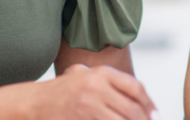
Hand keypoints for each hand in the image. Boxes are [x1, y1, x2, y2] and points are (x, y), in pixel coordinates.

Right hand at [36, 64, 157, 119]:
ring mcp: (89, 105)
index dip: (149, 103)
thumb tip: (137, 97)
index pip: (135, 87)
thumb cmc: (60, 92)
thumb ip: (107, 80)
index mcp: (101, 73)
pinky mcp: (82, 118)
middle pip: (132, 108)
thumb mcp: (82, 75)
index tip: (155, 114)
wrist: (34, 103)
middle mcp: (97, 87)